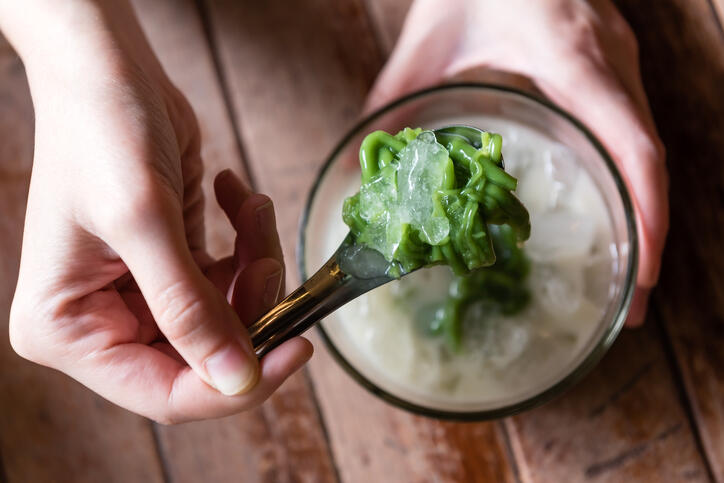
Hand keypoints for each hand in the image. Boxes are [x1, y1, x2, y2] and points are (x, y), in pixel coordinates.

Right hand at [6, 0, 311, 422]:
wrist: (109, 72)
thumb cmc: (102, 131)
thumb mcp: (142, 221)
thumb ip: (188, 309)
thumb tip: (238, 381)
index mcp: (69, 330)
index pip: (165, 393)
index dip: (236, 383)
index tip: (297, 349)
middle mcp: (100, 323)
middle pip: (205, 356)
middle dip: (252, 310)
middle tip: (267, 258)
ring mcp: (139, 296)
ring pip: (228, 317)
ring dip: (256, 268)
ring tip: (251, 211)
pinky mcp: (171, 267)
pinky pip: (229, 281)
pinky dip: (248, 245)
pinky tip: (240, 199)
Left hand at [367, 0, 667, 325]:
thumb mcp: (431, 38)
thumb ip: (397, 96)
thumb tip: (365, 156)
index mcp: (574, 59)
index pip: (632, 145)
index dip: (645, 213)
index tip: (645, 272)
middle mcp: (611, 65)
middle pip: (647, 161)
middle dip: (649, 237)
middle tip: (635, 303)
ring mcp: (617, 64)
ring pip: (646, 150)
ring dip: (645, 215)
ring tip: (632, 276)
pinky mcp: (609, 67)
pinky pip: (632, 132)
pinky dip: (629, 183)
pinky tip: (613, 218)